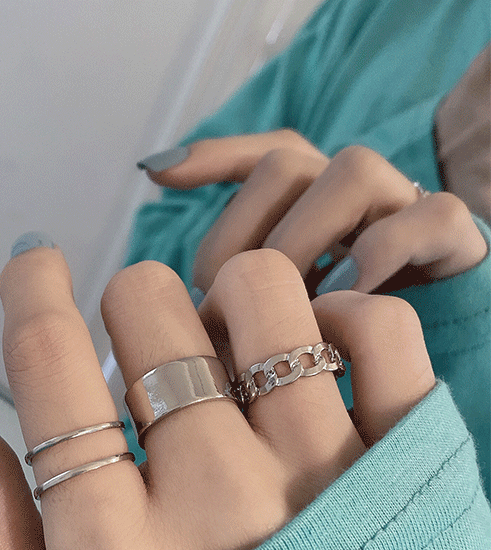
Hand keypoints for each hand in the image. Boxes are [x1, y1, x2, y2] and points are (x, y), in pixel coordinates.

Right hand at [0, 243, 435, 549]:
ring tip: (230, 347)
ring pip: (258, 291)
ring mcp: (323, 481)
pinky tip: (315, 350)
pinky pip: (380, 333)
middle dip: (131, 310)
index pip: (51, 371)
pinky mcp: (411, 475)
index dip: (30, 294)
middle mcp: (215, 503)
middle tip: (150, 356)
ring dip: (226, 297)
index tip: (32, 262)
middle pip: (146, 309)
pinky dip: (342, 314)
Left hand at [140, 131, 487, 295]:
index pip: (261, 156)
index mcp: (311, 196)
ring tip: (283, 304)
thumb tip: (165, 210)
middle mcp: (351, 185)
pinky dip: (375, 256)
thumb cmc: (344, 326)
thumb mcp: (280, 306)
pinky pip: (422, 218)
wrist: (447, 336)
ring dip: (302, 241)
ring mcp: (403, 200)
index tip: (155, 176)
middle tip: (223, 303)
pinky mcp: (452, 232)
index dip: (208, 158)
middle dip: (244, 234)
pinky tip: (342, 299)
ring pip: (350, 175)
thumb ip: (237, 275)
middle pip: (286, 166)